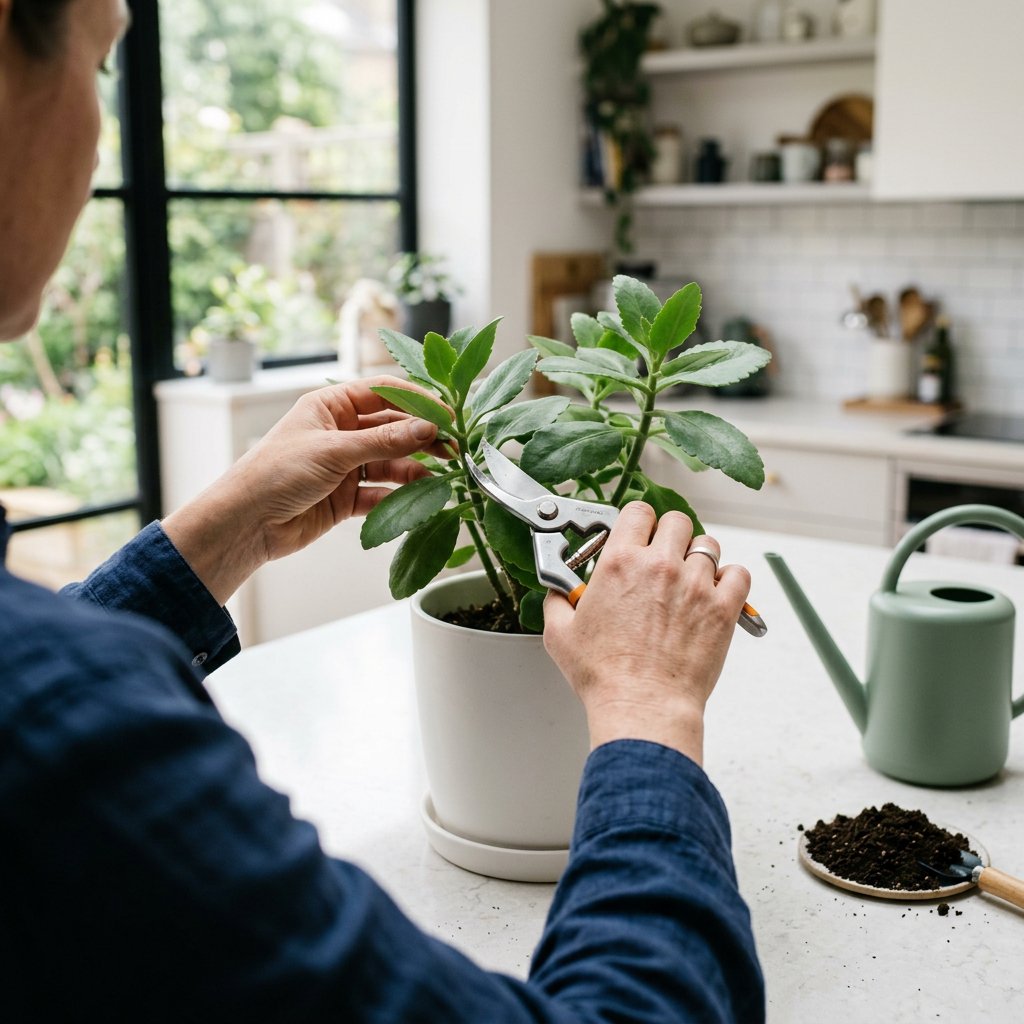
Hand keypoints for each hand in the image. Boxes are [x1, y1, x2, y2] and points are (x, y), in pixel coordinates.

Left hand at [162, 377, 448, 604]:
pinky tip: (418, 503)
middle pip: (393, 429)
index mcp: (331, 406)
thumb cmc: (276, 473)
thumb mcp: (334, 451)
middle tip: (454, 449)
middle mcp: (341, 432)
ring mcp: (345, 465)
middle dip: (422, 438)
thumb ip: (385, 441)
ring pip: (391, 463)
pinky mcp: (346, 498)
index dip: (418, 401)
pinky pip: (381, 493)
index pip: (384, 392)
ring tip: (441, 479)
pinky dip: (399, 498)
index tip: (448, 414)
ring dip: (415, 470)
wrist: (246, 523)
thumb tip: (429, 428)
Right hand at [542, 502, 750, 763]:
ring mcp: (695, 584)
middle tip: (663, 556)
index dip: (638, 521)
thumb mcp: (560, 633)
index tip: (637, 534)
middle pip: (677, 521)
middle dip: (670, 535)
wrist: (642, 705)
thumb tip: (559, 591)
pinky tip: (715, 592)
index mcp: (620, 562)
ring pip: (708, 545)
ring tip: (688, 579)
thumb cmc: (604, 675)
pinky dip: (730, 579)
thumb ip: (558, 600)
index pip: (638, 511)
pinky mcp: (722, 608)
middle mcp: (660, 565)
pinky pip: (738, 574)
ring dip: (698, 558)